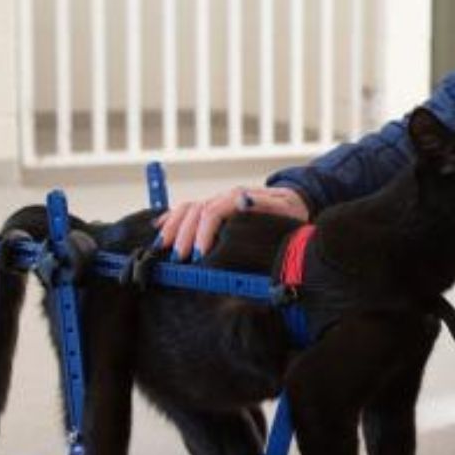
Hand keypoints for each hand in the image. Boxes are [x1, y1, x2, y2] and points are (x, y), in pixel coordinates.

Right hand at [154, 186, 309, 259]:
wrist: (294, 202)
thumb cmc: (291, 211)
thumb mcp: (285, 209)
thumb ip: (266, 205)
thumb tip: (242, 201)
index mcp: (240, 196)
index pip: (213, 211)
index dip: (202, 233)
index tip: (198, 254)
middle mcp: (225, 197)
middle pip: (196, 211)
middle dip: (184, 235)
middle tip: (180, 259)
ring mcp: (218, 201)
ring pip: (187, 209)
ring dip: (173, 227)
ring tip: (162, 246)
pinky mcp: (215, 208)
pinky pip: (188, 209)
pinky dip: (172, 217)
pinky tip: (160, 228)